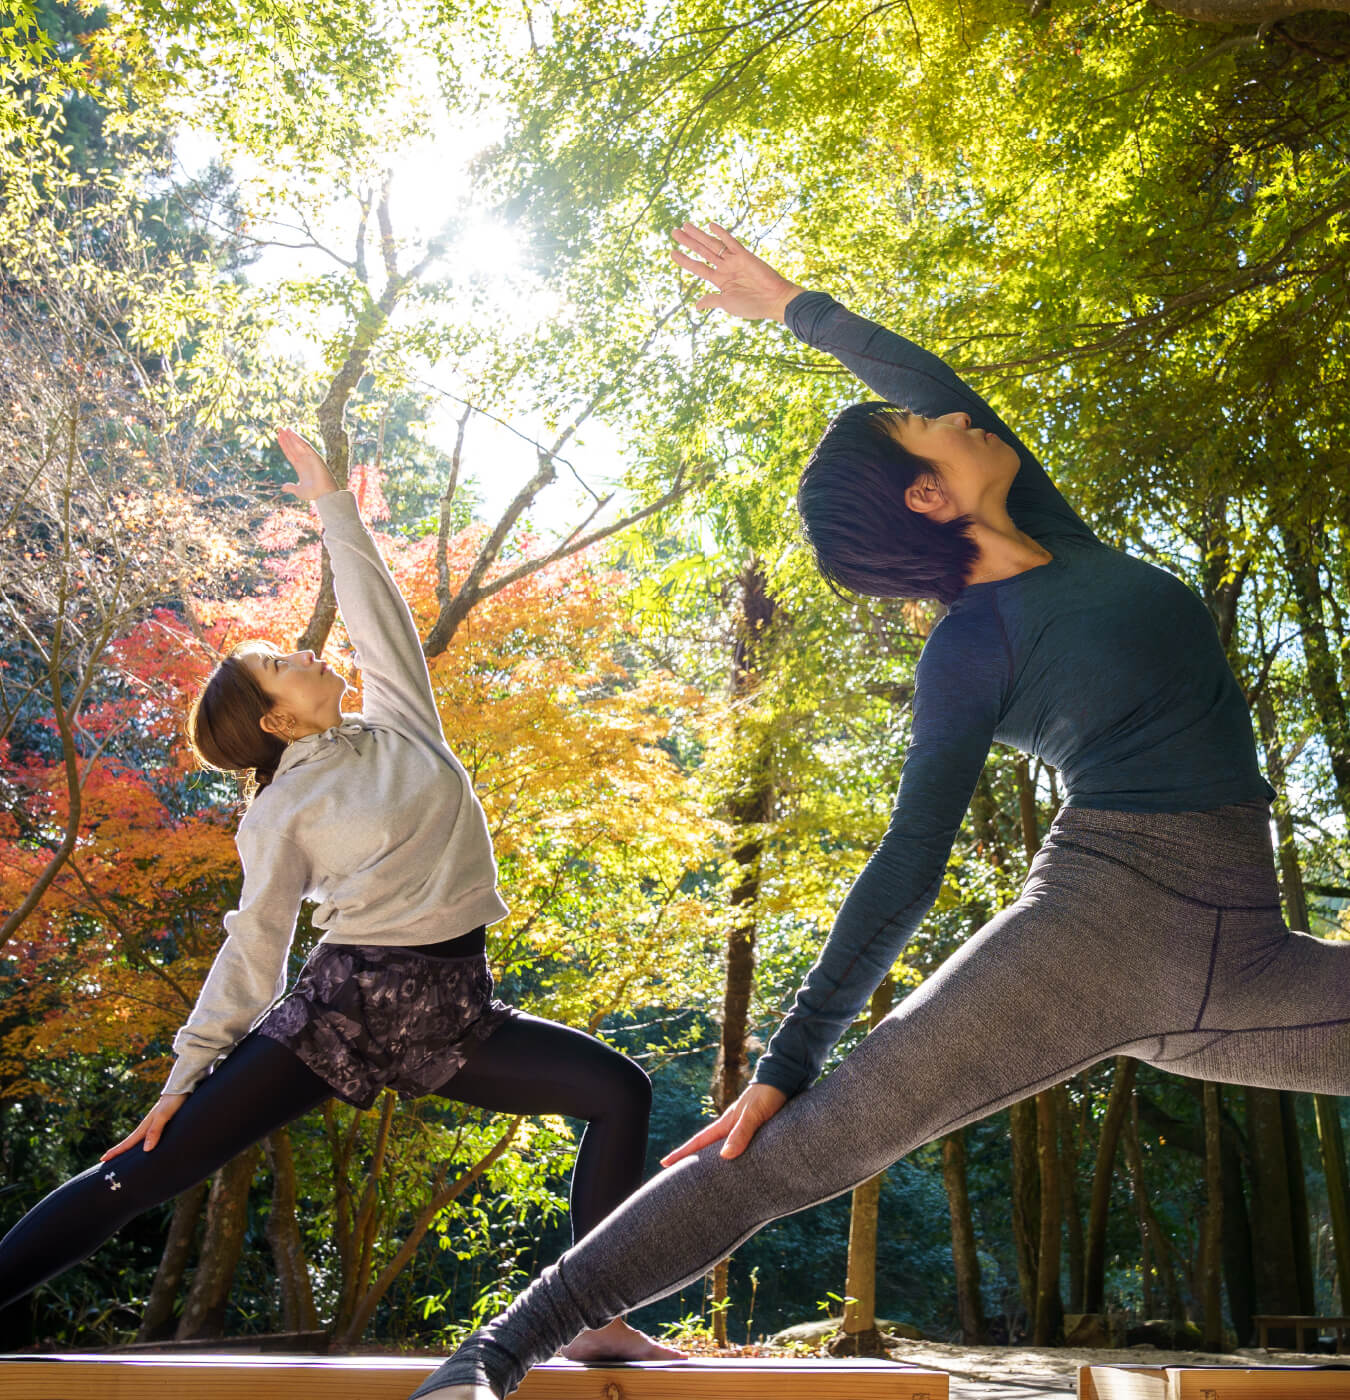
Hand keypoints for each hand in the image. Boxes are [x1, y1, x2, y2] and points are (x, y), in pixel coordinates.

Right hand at [102, 1093, 187, 1159]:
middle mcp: (148, 1126)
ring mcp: (155, 1124)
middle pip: (131, 1142)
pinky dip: (144, 1144)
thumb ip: (155, 1131)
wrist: (182, 1088)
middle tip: (106, 1161)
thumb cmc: (173, 1102)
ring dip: (130, 1148)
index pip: (128, 1142)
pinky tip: (147, 1146)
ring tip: (124, 1156)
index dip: (116, 1151)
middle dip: (119, 1152)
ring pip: (139, 1140)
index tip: (102, 1159)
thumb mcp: (164, 1116)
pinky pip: (150, 1137)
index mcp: (145, 1126)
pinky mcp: (163, 1122)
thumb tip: (145, 1149)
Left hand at [277, 427, 338, 500]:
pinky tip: (290, 432)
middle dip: (286, 437)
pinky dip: (298, 438)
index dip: (284, 445)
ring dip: (290, 436)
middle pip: (293, 446)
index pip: (290, 453)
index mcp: (300, 467)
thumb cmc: (314, 494)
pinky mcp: (315, 456)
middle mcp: (305, 461)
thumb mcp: (299, 491)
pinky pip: (305, 445)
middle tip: (278, 428)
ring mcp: (310, 458)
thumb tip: (283, 487)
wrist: (324, 495)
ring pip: (298, 444)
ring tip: (283, 428)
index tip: (278, 437)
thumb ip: (291, 487)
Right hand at [660, 1082, 787, 1166]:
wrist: (785, 1079)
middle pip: (706, 1147)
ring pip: (722, 1148)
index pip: (699, 1141)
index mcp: (726, 1123)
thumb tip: (724, 1155)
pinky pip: (739, 1147)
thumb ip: (741, 1133)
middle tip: (677, 1176)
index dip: (682, 1153)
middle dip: (692, 1160)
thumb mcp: (754, 1114)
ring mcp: (742, 1128)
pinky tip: (735, 1166)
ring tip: (703, 1178)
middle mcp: (731, 1126)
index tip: (664, 1163)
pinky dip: (732, 1157)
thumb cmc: (768, 1095)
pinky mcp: (756, 1130)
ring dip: (712, 1160)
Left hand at [669, 221, 804, 322]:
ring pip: (712, 244)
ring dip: (699, 235)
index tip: (672, 252)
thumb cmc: (752, 305)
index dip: (685, 260)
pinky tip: (710, 225)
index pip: (698, 268)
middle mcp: (725, 268)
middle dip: (688, 242)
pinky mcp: (745, 255)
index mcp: (720, 281)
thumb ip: (712, 300)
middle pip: (702, 252)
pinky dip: (721, 233)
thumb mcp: (727, 303)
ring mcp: (734, 260)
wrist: (774, 300)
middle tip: (674, 231)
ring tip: (684, 225)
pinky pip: (731, 242)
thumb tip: (696, 305)